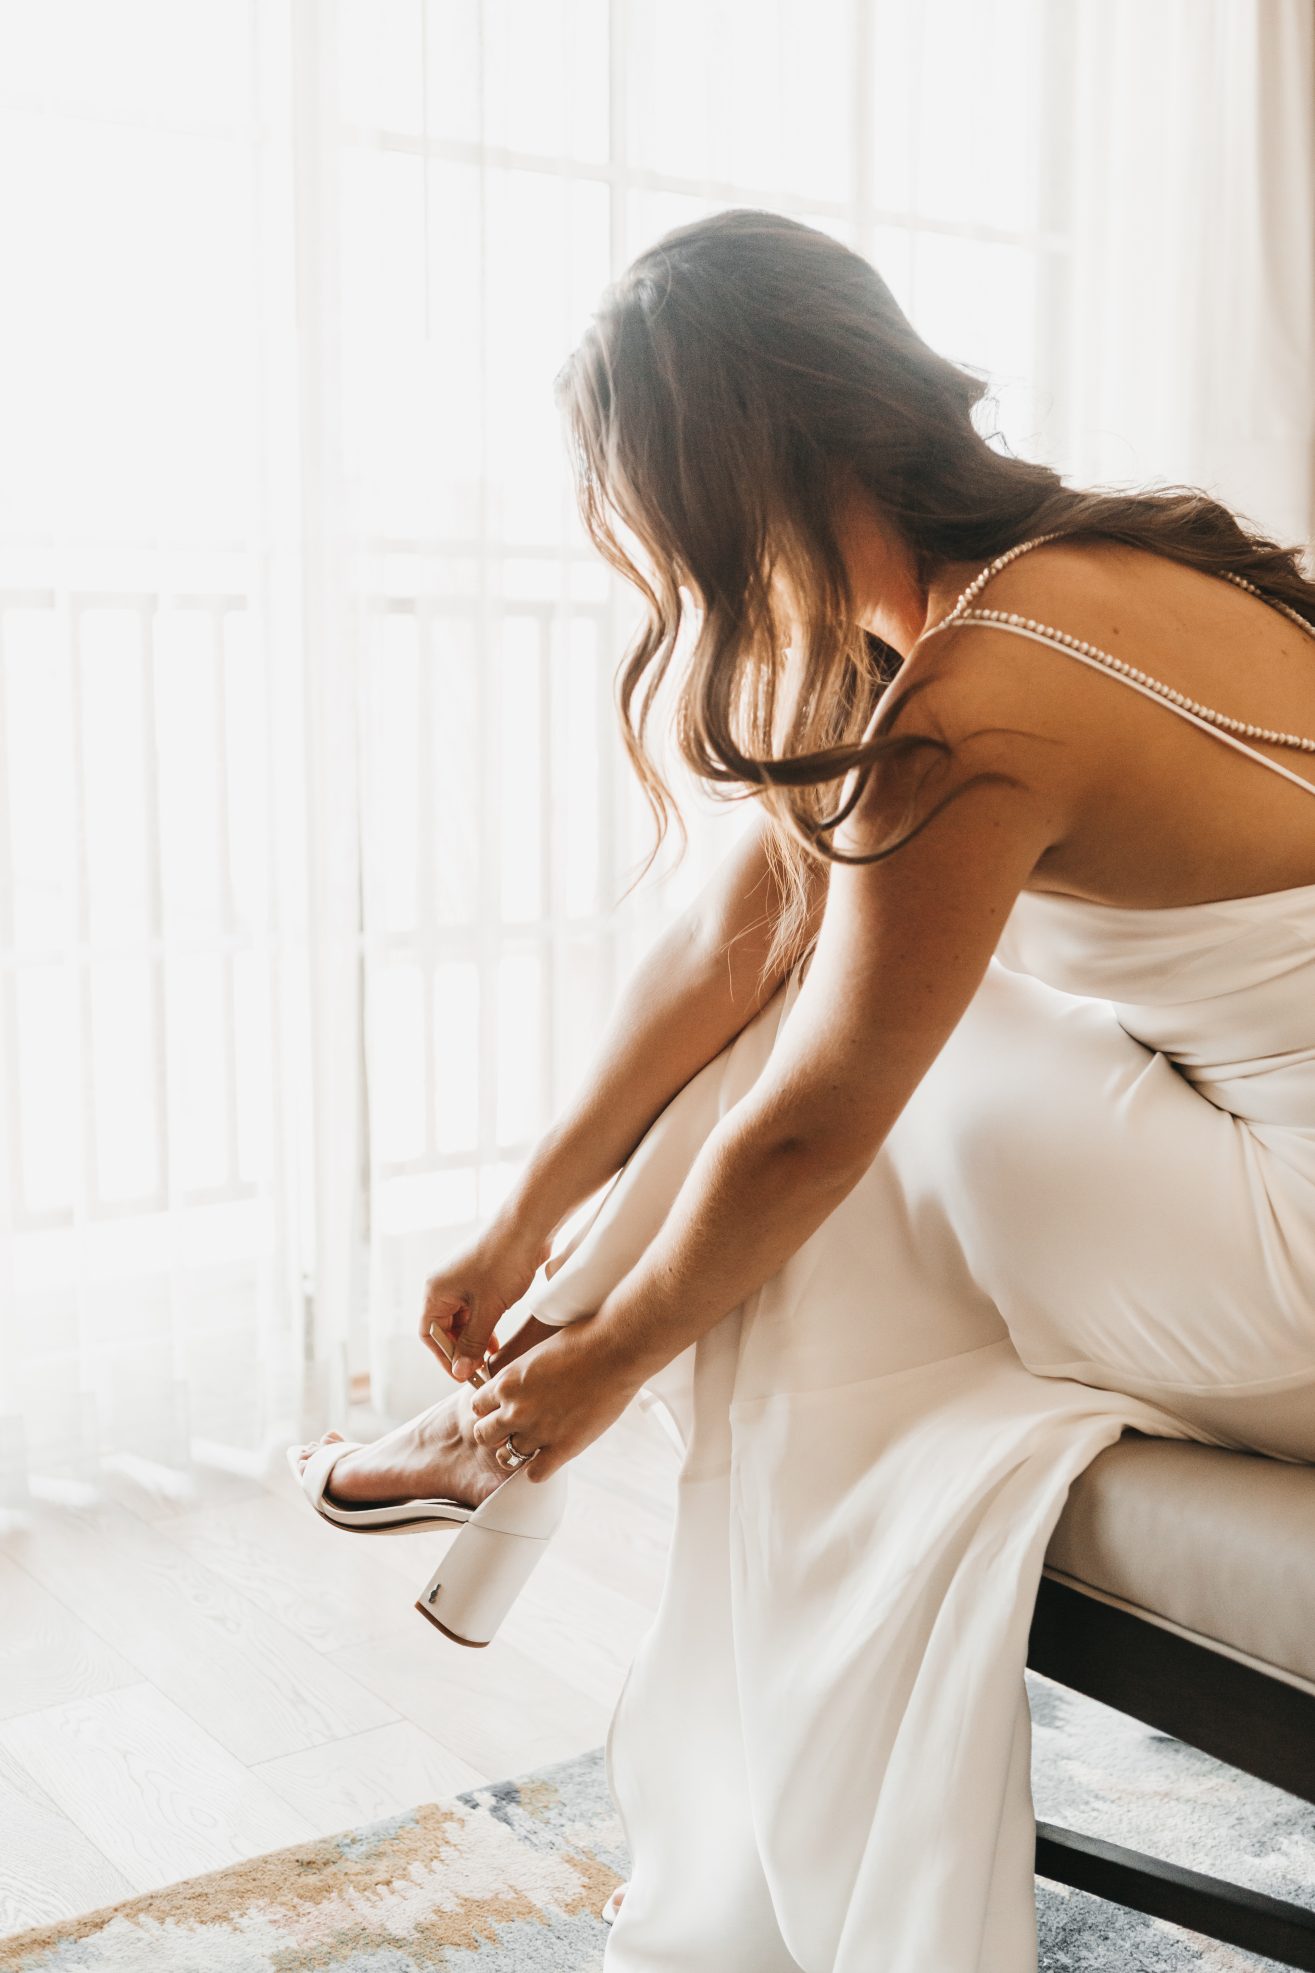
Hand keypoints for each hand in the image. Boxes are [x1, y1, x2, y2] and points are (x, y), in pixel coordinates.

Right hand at [419, 1220, 551, 1380]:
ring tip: (491, 1355)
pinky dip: (483, 1324)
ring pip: (461, 1319)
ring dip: (474, 1338)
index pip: (429, 1334)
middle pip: (444, 1327)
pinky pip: (474, 1308)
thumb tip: (460, 1371)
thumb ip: (472, 1342)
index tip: (463, 1374)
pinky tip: (496, 1337)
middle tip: (480, 1368)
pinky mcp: (479, 1277)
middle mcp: (443, 1285)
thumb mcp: (488, 1310)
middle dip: (461, 1349)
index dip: (445, 1357)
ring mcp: (461, 1279)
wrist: (527, 1226)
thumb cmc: (503, 1263)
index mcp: (436, 1291)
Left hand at [467, 1318, 642, 1482]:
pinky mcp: (563, 1447)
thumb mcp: (537, 1350)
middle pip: (483, 1435)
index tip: (502, 1409)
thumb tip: (514, 1384)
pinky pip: (534, 1474)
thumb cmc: (582, 1341)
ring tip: (533, 1445)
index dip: (490, 1410)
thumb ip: (519, 1373)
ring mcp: (538, 1431)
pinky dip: (539, 1469)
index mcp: (507, 1382)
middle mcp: (516, 1409)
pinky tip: (551, 1457)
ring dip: (516, 1452)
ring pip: (506, 1458)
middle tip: (513, 1429)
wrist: (616, 1350)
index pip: (477, 1407)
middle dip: (496, 1433)